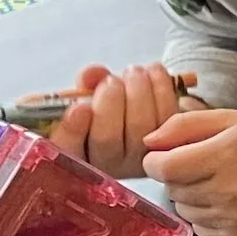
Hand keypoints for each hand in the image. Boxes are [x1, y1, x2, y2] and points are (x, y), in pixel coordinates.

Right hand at [46, 62, 181, 178]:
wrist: (148, 110)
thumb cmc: (111, 104)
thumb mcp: (91, 94)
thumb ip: (86, 84)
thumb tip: (92, 74)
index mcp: (79, 152)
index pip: (66, 149)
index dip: (72, 130)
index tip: (80, 106)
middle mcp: (109, 164)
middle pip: (107, 138)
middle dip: (110, 100)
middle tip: (112, 80)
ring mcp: (141, 159)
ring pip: (139, 126)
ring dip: (137, 90)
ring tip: (134, 72)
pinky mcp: (170, 144)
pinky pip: (166, 116)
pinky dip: (160, 87)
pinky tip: (153, 71)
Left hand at [140, 106, 236, 235]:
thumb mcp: (227, 119)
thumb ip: (183, 125)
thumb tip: (148, 142)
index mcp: (225, 155)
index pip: (163, 168)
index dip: (156, 161)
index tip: (166, 156)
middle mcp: (229, 190)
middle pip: (171, 188)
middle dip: (178, 176)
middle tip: (203, 166)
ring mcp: (234, 218)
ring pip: (183, 210)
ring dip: (190, 196)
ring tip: (217, 183)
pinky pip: (198, 228)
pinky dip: (204, 215)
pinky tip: (225, 201)